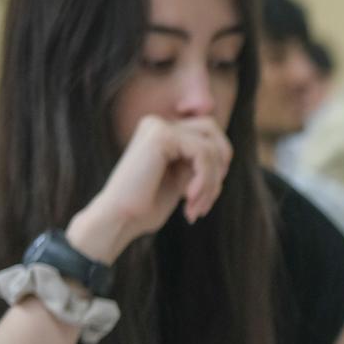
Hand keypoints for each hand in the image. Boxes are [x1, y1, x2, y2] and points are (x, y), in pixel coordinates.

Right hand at [67, 116, 232, 262]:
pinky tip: (189, 201)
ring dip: (211, 183)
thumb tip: (225, 153)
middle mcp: (157, 124)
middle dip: (219, 166)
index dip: (217, 162)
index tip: (208, 195)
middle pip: (211, 130)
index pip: (206, 133)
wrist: (119, 219)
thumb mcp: (181, 179)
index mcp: (160, 132)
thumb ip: (197, 162)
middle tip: (207, 199)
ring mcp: (157, 127)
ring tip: (196, 208)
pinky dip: (204, 181)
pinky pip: (202, 154)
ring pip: (210, 147)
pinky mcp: (160, 136)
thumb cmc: (147, 207)